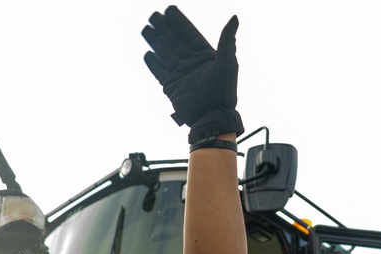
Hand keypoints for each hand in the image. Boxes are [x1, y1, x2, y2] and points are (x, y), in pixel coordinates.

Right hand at [142, 6, 243, 142]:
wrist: (212, 116)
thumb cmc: (223, 91)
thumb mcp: (227, 62)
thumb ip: (227, 39)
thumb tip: (234, 17)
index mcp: (205, 55)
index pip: (189, 34)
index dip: (179, 21)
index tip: (169, 9)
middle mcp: (191, 63)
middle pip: (174, 41)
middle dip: (164, 28)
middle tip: (153, 15)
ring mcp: (181, 74)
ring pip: (165, 53)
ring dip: (155, 41)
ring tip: (146, 29)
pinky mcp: (172, 86)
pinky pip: (160, 72)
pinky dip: (153, 63)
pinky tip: (147, 53)